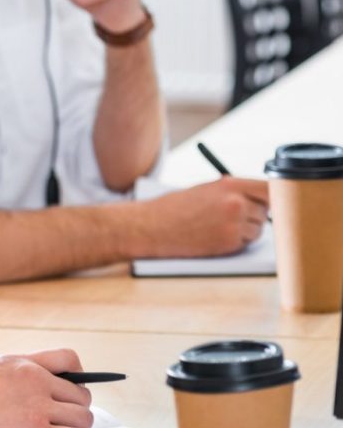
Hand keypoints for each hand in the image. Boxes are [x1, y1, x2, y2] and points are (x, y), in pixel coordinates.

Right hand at [0, 349, 92, 427]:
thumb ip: (15, 380)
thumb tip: (39, 395)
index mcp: (18, 363)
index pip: (69, 359)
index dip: (78, 379)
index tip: (71, 395)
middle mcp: (31, 378)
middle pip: (81, 395)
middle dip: (73, 414)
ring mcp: (36, 405)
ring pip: (84, 419)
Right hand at [136, 177, 268, 257]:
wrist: (153, 226)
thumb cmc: (176, 207)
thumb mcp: (206, 189)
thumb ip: (234, 192)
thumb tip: (260, 200)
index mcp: (230, 184)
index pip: (269, 189)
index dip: (273, 197)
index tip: (274, 202)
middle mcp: (236, 203)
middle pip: (266, 211)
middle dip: (255, 215)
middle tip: (236, 217)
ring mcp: (234, 224)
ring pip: (258, 230)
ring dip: (246, 230)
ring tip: (220, 227)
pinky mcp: (229, 243)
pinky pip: (246, 243)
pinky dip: (236, 242)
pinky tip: (215, 236)